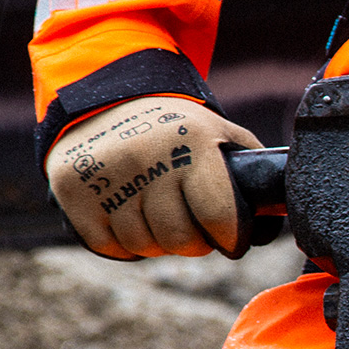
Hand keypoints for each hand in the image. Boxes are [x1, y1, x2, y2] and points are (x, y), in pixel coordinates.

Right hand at [45, 96, 262, 258]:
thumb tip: (276, 219)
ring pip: (144, 247)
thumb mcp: (222, 136)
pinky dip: (123, 242)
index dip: (229, 238)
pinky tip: (129, 216)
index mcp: (191, 144)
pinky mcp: (72, 190)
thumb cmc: (179, 130)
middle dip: (193, 242)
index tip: (230, 239)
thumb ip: (251, 174)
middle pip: (180, 242)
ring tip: (160, 215)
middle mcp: (146, 157)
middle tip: (192, 226)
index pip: (219, 217)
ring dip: (157, 241)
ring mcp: (106, 174)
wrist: (108, 101)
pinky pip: (109, 246)